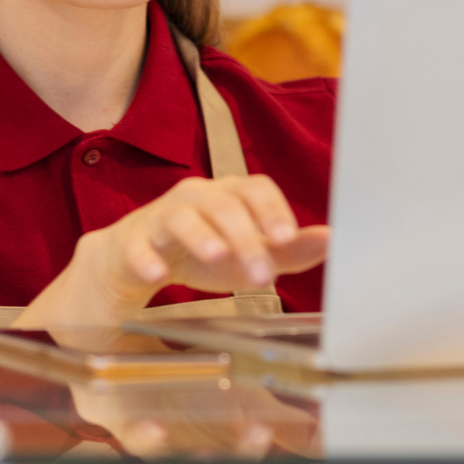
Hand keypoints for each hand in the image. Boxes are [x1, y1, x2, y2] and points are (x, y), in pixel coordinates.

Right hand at [16, 174, 329, 327]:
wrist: (137, 260)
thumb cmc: (200, 252)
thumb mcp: (248, 254)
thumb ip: (288, 250)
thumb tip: (331, 239)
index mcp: (229, 196)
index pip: (255, 188)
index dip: (272, 209)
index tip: (286, 236)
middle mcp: (196, 197)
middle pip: (224, 206)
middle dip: (245, 238)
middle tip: (262, 274)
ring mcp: (161, 216)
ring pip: (182, 216)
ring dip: (202, 236)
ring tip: (218, 256)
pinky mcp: (132, 240)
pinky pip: (137, 244)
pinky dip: (147, 258)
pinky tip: (157, 274)